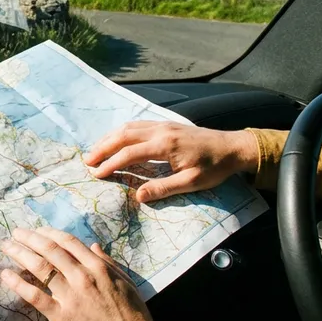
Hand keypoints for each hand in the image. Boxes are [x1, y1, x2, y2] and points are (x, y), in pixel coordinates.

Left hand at [0, 227, 173, 320]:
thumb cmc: (133, 316)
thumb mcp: (125, 282)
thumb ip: (108, 262)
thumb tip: (93, 245)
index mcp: (98, 267)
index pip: (68, 242)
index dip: (49, 233)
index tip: (37, 230)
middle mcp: (82, 277)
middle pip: (49, 250)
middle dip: (29, 238)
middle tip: (15, 233)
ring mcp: (71, 296)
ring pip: (39, 268)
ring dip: (19, 254)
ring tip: (6, 247)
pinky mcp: (61, 316)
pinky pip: (35, 296)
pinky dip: (18, 284)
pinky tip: (6, 275)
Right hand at [84, 121, 259, 202]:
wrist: (233, 146)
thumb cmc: (215, 167)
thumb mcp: (192, 182)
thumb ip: (163, 188)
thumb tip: (138, 196)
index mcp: (165, 145)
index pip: (129, 153)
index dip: (111, 163)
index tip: (97, 174)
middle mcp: (160, 130)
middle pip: (123, 135)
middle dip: (102, 147)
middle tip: (87, 161)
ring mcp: (162, 124)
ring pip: (127, 127)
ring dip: (109, 138)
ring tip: (95, 151)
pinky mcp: (165, 124)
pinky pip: (136, 125)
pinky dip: (121, 132)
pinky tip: (115, 140)